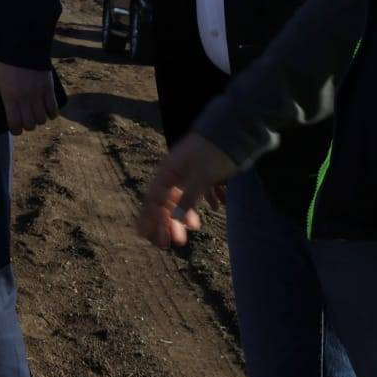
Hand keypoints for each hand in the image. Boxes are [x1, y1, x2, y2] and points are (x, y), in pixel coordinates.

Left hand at [0, 60, 58, 133]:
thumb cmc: (5, 62)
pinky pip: (54, 108)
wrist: (23, 47)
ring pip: (42, 118)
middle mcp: (25, 99)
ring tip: (36, 116)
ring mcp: (39, 95)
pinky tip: (48, 113)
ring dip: (39, 120)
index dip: (15, 130)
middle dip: (27, 126)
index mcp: (10, 98)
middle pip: (30, 124)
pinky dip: (52, 113)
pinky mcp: (49, 89)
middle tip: (25, 122)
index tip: (15, 130)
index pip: (15, 123)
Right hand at [136, 132, 238, 248]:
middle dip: (163, 225)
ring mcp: (184, 177)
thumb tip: (176, 218)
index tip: (146, 236)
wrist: (230, 132)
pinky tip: (195, 223)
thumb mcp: (201, 177)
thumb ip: (188, 198)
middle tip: (166, 245)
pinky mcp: (196, 178)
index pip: (153, 200)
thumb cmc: (213, 153)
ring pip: (175, 203)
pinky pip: (187, 198)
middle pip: (162, 204)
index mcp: (168, 173)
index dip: (149, 218)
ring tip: (183, 238)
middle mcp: (172, 175)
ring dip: (177, 221)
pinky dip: (189, 211)